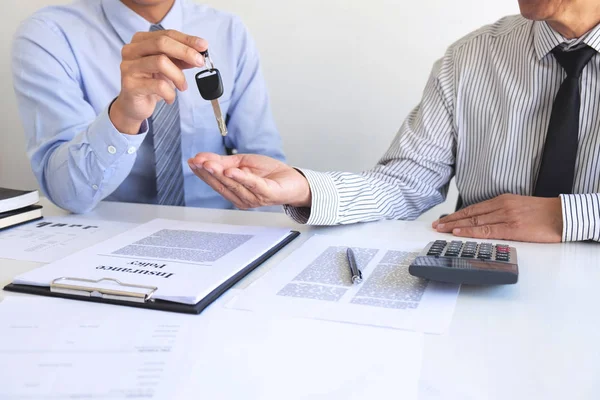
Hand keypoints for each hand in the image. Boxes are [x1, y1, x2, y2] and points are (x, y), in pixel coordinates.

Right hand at [110, 30, 207, 133]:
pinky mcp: (130, 84)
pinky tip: (170, 98)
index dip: (187, 39)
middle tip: (199, 62)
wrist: (134, 105)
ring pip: (160, 62)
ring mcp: (128, 66)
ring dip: (178, 76)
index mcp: (141, 41)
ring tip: (183, 87)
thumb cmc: (151, 83)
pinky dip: (170, 93)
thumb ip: (181, 59)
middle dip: (185, 52)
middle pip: (162, 43)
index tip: (203, 46)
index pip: (167, 34)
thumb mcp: (169, 68)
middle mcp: (131, 50)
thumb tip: (199, 54)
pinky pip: (158, 85)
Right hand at [188, 153, 311, 208]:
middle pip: (221, 184)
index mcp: (234, 191)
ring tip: (209, 164)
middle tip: (198, 161)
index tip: (192, 161)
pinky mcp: (266, 194)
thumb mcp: (243, 163)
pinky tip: (231, 171)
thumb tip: (204, 158)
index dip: (202, 172)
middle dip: (208, 172)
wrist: (292, 181)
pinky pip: (252, 185)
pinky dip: (241, 178)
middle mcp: (241, 198)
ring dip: (220, 174)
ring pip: (234, 185)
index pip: (215, 182)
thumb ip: (224, 162)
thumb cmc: (269, 174)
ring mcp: (253, 198)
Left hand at [432, 194, 562, 242]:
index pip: (473, 208)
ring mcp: (506, 217)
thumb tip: (485, 222)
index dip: (456, 215)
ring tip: (442, 230)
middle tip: (436, 226)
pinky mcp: (513, 228)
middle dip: (451, 220)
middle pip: (470, 214)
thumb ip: (501, 212)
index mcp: (502, 200)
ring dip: (456, 226)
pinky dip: (471, 232)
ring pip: (475, 222)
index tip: (444, 220)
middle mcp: (501, 206)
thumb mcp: (518, 206)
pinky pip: (487, 231)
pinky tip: (459, 233)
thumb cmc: (542, 213)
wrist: (562, 215)